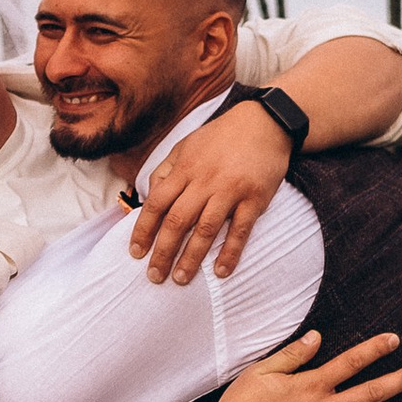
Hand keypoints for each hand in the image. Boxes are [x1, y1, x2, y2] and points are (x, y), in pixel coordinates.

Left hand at [125, 105, 290, 285]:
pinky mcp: (255, 198)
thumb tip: (148, 196)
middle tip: (154, 276)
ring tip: (181, 279)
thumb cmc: (221, 137)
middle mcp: (205, 181)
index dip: (143, 230)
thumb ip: (166, 171)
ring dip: (192, 258)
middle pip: (178, 221)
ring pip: (206, 229)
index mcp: (185, 169)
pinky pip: (240, 230)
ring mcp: (230, 190)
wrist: (265, 122)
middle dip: (163, 252)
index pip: (156, 204)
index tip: (136, 252)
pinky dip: (230, 252)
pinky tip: (221, 271)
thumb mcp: (186, 146)